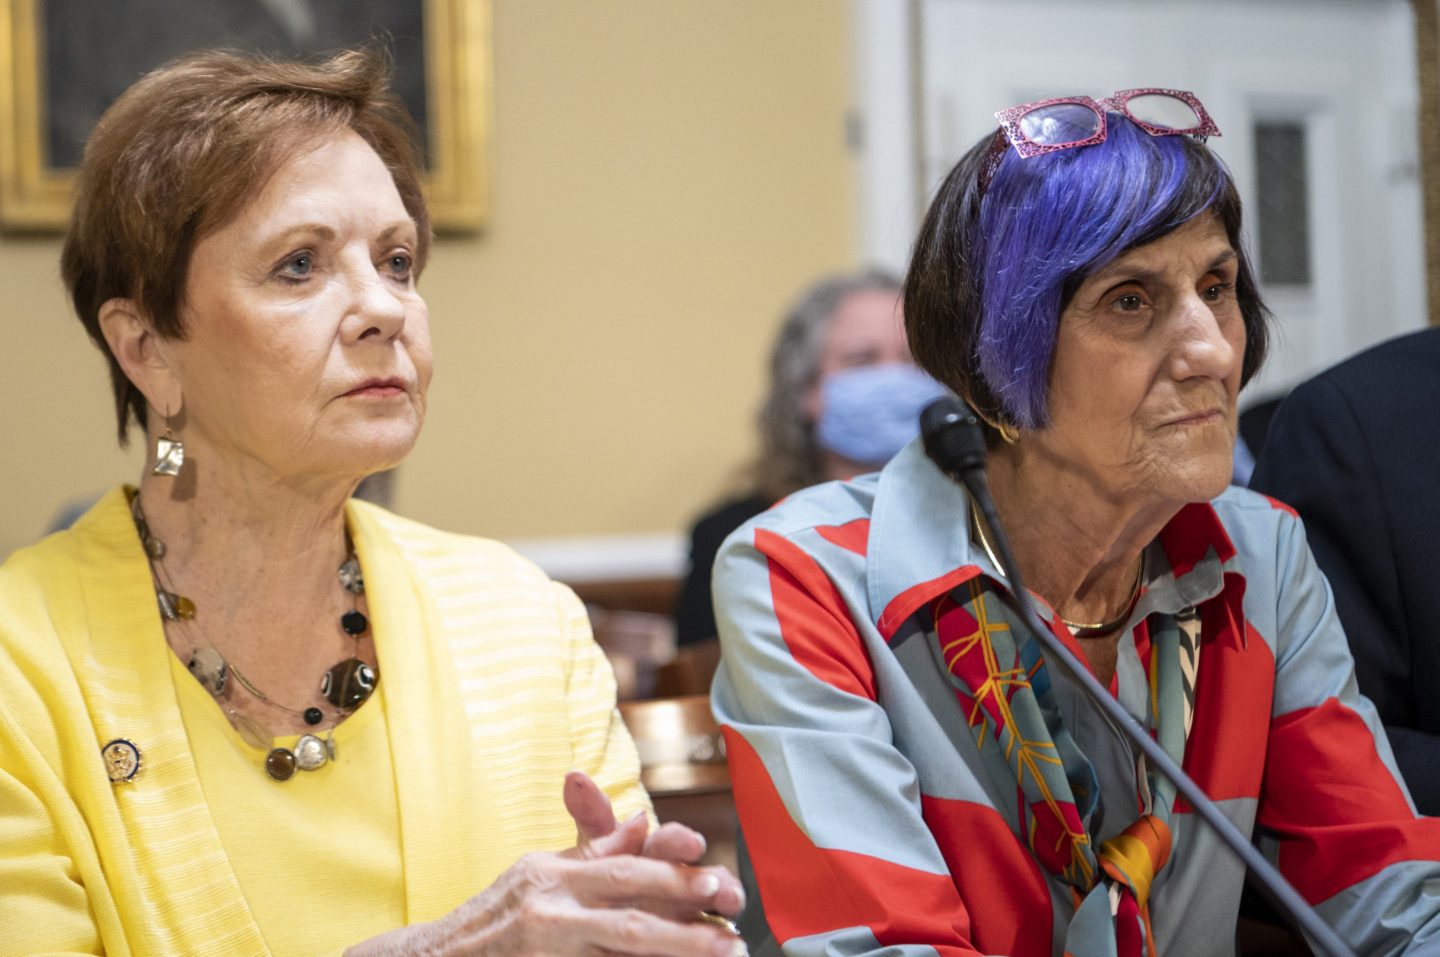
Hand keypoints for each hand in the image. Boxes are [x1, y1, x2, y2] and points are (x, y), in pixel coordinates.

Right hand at [344, 773, 745, 955]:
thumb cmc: (494, 916)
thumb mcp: (541, 872)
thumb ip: (594, 849)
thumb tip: (643, 821)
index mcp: (554, 875)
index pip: (622, 866)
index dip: (671, 869)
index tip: (714, 873)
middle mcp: (550, 908)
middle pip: (628, 909)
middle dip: (684, 915)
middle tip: (732, 926)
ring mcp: (547, 948)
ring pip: (622, 946)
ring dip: (674, 953)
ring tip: (720, 955)